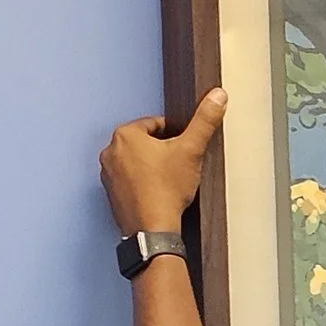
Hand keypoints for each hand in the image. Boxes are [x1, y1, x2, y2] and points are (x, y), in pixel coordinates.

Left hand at [102, 89, 226, 235]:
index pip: (156, 124)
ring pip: (137, 160)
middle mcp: (111, 151)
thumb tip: (217, 96)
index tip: (184, 150)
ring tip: (169, 181)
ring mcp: (108, 174)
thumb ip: (205, 121)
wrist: (152, 228)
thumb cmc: (166, 191)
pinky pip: (130, 179)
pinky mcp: (111, 192)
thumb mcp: (192, 150)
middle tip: (179, 166)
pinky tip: (159, 193)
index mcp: (126, 135)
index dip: (177, 135)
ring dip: (152, 166)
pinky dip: (143, 182)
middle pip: (145, 142)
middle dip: (163, 150)